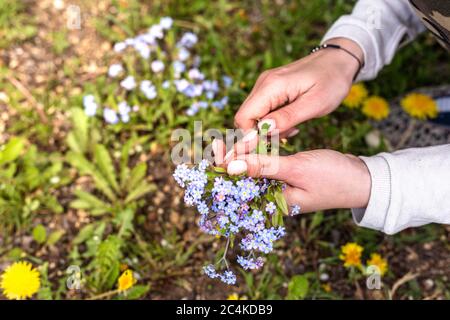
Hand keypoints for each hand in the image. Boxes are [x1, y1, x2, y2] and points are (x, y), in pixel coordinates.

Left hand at [213, 147, 370, 212]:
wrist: (363, 179)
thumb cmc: (334, 177)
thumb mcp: (297, 169)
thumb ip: (264, 167)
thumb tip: (231, 166)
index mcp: (273, 203)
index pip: (240, 188)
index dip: (224, 169)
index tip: (216, 148)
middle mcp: (274, 198)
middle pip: (243, 180)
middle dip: (230, 161)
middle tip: (219, 141)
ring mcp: (281, 188)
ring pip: (254, 171)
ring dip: (243, 156)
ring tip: (230, 140)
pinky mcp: (288, 177)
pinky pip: (267, 167)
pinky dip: (259, 155)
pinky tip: (252, 143)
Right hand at [234, 38, 362, 136]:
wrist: (339, 60)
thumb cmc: (332, 80)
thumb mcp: (315, 104)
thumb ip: (287, 118)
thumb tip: (263, 130)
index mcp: (271, 86)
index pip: (243, 118)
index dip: (251, 136)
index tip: (273, 143)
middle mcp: (263, 83)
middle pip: (245, 117)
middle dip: (261, 133)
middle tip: (287, 136)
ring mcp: (265, 84)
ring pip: (253, 115)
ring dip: (269, 128)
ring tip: (293, 127)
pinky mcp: (270, 87)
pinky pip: (262, 109)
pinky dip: (273, 120)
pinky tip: (292, 120)